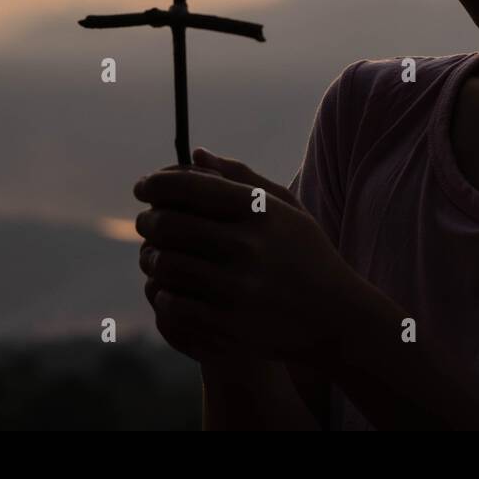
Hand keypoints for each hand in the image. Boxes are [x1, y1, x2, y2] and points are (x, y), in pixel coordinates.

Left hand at [133, 148, 357, 365]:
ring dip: (151, 256)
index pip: (188, 186)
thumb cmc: (306, 255)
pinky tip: (168, 287)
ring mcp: (235, 289)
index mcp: (258, 211)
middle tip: (144, 221)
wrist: (335, 319)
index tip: (143, 187)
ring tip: (154, 254)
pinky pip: (173, 304)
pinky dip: (163, 293)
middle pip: (169, 224)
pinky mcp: (227, 325)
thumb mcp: (285, 208)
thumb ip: (241, 177)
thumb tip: (195, 152)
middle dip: (147, 220)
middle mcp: (246, 247)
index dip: (156, 183)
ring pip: (165, 264)